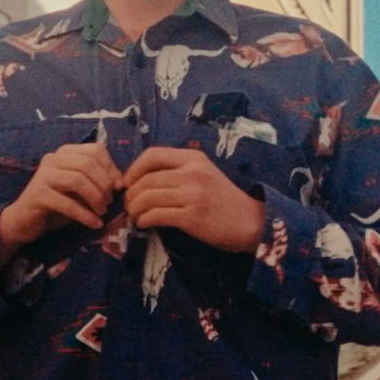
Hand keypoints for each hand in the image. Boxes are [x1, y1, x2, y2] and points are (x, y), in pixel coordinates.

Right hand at [0, 143, 120, 254]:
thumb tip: (120, 183)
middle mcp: (52, 159)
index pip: (95, 150)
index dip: (110, 168)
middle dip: (103, 184)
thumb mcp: (80, 191)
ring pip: (77, 180)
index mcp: (65, 153)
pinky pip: (67, 203)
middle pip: (87, 164)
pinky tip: (94, 223)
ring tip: (102, 212)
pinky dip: (85, 215)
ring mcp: (43, 175)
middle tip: (109, 203)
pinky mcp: (37, 195)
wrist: (25, 221)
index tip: (118, 187)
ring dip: (95, 198)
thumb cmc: (57, 204)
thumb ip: (97, 182)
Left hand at [123, 147, 266, 252]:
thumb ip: (179, 172)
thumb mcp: (204, 175)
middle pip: (146, 179)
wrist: (251, 222)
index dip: (133, 169)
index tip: (127, 184)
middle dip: (131, 194)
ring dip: (134, 209)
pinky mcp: (192, 216)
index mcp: (194, 158)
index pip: (152, 155)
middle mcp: (193, 172)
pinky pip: (156, 215)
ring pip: (148, 197)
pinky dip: (144, 220)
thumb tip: (141, 180)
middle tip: (129, 206)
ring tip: (135, 216)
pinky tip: (144, 224)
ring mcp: (193, 194)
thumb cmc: (224, 201)